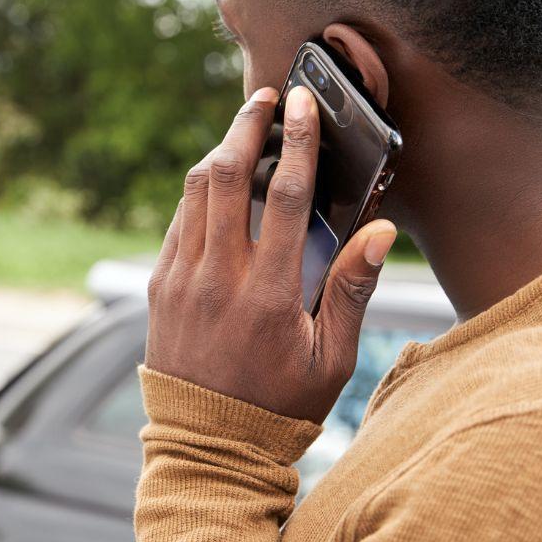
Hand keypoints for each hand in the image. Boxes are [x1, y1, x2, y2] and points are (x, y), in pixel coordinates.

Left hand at [145, 85, 396, 424]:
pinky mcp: (160, 287)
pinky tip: (217, 181)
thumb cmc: (281, 406)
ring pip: (195, 193)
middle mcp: (219, 278)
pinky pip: (177, 222)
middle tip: (268, 96)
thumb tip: (381, 230)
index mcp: (269, 294)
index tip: (303, 104)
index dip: (297, 142)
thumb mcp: (332, 359)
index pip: (285, 198)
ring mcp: (182, 280)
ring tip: (243, 127)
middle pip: (227, 177)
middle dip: (247, 126)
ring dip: (219, 151)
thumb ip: (353, 289)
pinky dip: (198, 192)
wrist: (208, 445)